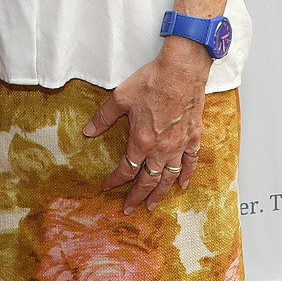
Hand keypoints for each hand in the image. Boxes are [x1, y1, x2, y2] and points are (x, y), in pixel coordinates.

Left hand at [83, 46, 208, 212]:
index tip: (107, 187)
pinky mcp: (193, 138)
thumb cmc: (152, 82)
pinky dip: (186, 175)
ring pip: (169, 177)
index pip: (126, 169)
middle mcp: (161, 149)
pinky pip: (190, 163)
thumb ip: (104, 117)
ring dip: (160, 193)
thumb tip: (88, 131)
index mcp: (141, 141)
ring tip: (153, 205)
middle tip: (130, 208)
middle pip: (148, 180)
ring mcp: (178, 145)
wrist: (180, 72)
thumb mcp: (120, 98)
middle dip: (137, 196)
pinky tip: (182, 184)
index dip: (115, 180)